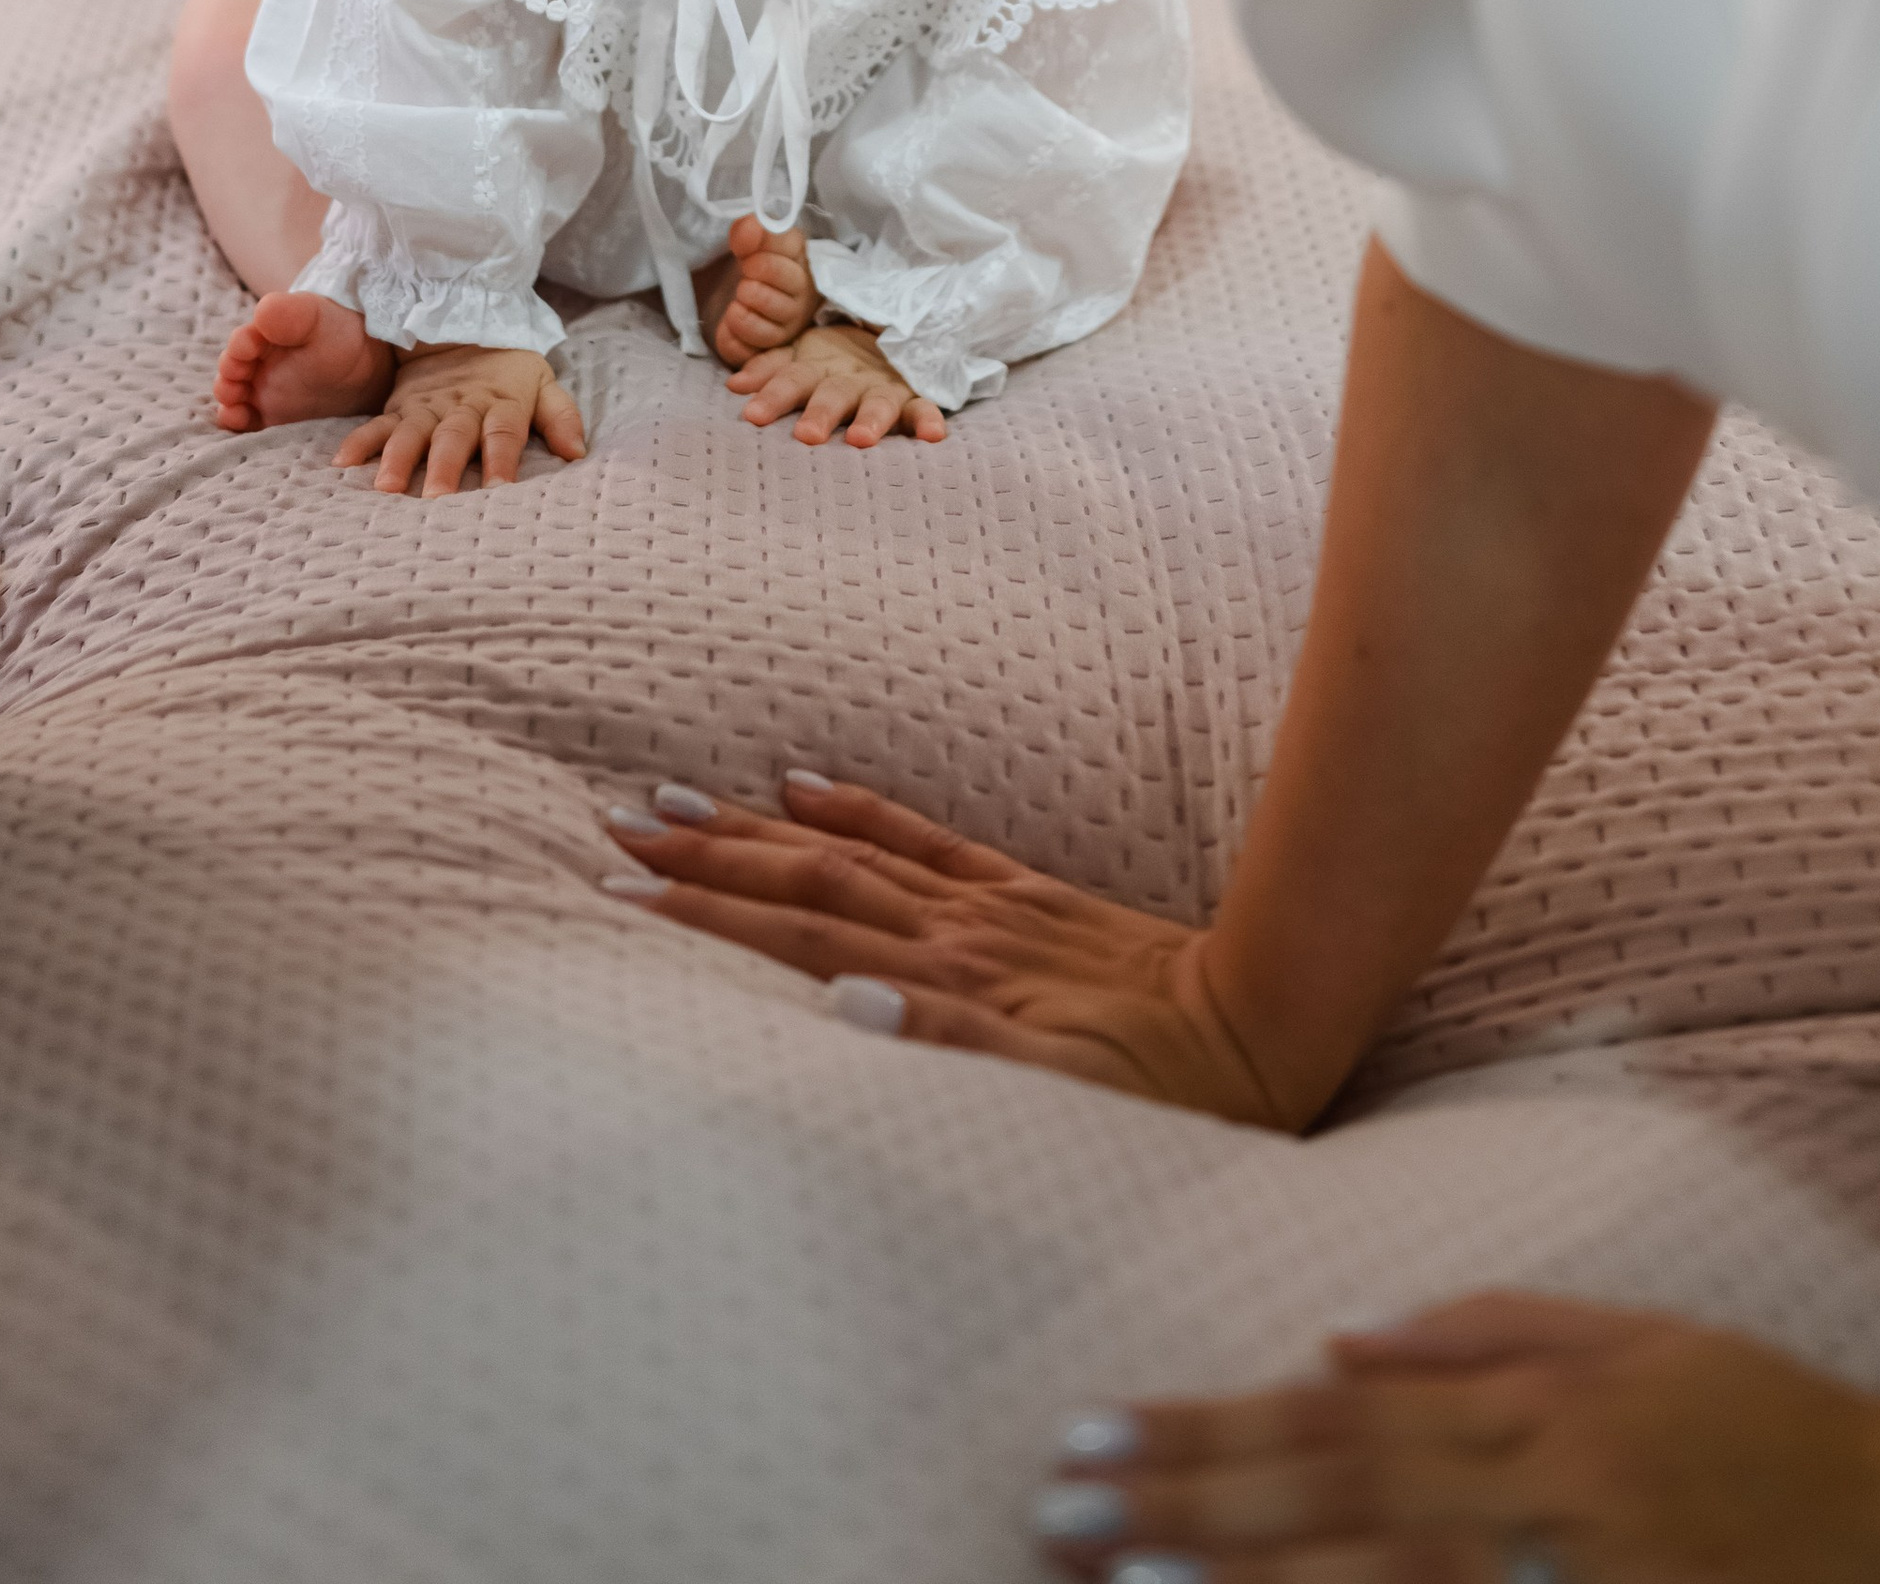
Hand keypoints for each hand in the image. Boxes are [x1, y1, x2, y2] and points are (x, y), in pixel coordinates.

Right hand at [339, 342, 587, 493]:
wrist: (466, 323)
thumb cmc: (510, 371)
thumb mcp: (544, 384)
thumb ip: (561, 417)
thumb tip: (577, 453)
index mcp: (502, 403)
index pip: (504, 433)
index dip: (504, 459)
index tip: (500, 489)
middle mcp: (462, 407)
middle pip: (454, 437)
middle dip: (446, 468)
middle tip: (437, 500)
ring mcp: (428, 407)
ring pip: (412, 433)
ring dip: (398, 460)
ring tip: (386, 488)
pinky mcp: (400, 407)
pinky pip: (378, 425)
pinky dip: (360, 442)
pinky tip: (342, 463)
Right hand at [604, 772, 1292, 1121]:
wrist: (1265, 1024)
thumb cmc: (1163, 1091)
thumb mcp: (1061, 1095)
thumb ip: (952, 1046)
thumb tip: (844, 1006)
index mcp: (950, 980)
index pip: (802, 934)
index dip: (709, 908)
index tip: (623, 885)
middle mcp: (954, 932)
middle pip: (806, 883)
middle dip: (708, 859)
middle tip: (615, 828)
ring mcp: (987, 908)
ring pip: (848, 854)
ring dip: (758, 828)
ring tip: (676, 797)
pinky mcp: (1024, 896)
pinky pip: (924, 840)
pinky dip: (857, 811)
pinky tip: (803, 784)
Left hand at [702, 217, 816, 364]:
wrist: (727, 289)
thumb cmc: (747, 262)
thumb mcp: (747, 239)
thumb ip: (749, 230)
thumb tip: (750, 229)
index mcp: (800, 259)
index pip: (789, 249)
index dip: (761, 250)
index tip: (743, 251)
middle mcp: (802, 295)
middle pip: (776, 295)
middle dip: (751, 285)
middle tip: (742, 279)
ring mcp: (788, 326)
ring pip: (765, 330)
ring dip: (740, 313)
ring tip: (735, 303)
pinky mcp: (766, 350)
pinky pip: (747, 352)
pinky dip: (730, 338)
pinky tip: (727, 323)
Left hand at [727, 319, 948, 446]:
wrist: (889, 332)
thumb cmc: (833, 360)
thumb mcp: (802, 357)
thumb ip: (770, 370)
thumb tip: (735, 385)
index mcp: (819, 368)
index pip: (792, 379)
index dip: (773, 396)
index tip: (753, 415)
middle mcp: (851, 378)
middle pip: (833, 393)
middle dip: (821, 413)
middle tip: (805, 435)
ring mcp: (884, 387)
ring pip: (879, 402)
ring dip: (872, 419)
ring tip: (861, 440)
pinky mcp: (914, 396)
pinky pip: (925, 408)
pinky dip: (930, 420)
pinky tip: (933, 436)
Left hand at [1028, 1296, 1879, 1581]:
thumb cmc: (1780, 1426)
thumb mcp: (1639, 1342)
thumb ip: (1485, 1335)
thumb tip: (1336, 1343)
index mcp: (1535, 1409)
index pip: (1330, 1418)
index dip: (1206, 1429)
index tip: (1094, 1433)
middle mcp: (1538, 1495)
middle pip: (1331, 1499)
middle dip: (1184, 1506)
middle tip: (1056, 1508)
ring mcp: (1575, 1582)